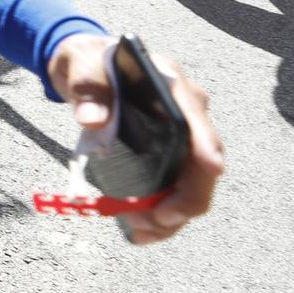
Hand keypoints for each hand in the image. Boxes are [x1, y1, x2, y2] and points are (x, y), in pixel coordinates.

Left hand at [47, 34, 222, 244]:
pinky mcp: (167, 157)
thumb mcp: (82, 64)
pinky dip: (160, 214)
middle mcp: (186, 114)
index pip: (195, 116)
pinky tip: (141, 230)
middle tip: (159, 218)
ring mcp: (180, 139)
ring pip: (191, 184)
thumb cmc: (90, 61)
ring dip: (171, 213)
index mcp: (171, 85)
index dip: (206, 143)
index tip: (211, 167)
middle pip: (203, 162)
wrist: (87, 66)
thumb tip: (93, 119)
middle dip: (187, 195)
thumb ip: (89, 86)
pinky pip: (173, 190)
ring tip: (141, 230)